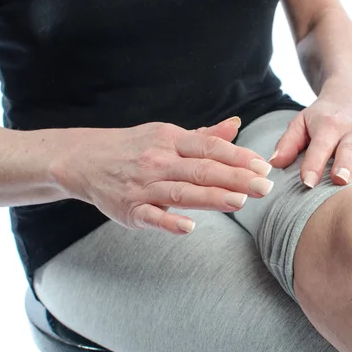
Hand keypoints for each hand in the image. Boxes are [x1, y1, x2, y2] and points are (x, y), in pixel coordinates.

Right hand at [51, 117, 273, 233]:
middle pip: (202, 170)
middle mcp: (158, 161)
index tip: (263, 166)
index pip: (210, 148)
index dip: (238, 156)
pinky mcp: (129, 210)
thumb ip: (204, 136)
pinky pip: (151, 216)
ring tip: (240, 201)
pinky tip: (189, 227)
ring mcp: (143, 186)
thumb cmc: (134, 147)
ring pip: (182, 192)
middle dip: (236, 178)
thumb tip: (236, 125)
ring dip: (212, 197)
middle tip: (265, 187)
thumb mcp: (166, 135)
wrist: (85, 160)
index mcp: (170, 140)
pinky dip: (169, 222)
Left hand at [269, 84, 351, 196]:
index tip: (307, 183)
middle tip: (341, 181)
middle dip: (346, 165)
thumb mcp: (300, 123)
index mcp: (329, 125)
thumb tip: (274, 164)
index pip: (320, 146)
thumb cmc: (320, 118)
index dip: (313, 164)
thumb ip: (287, 143)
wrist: (349, 98)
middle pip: (350, 149)